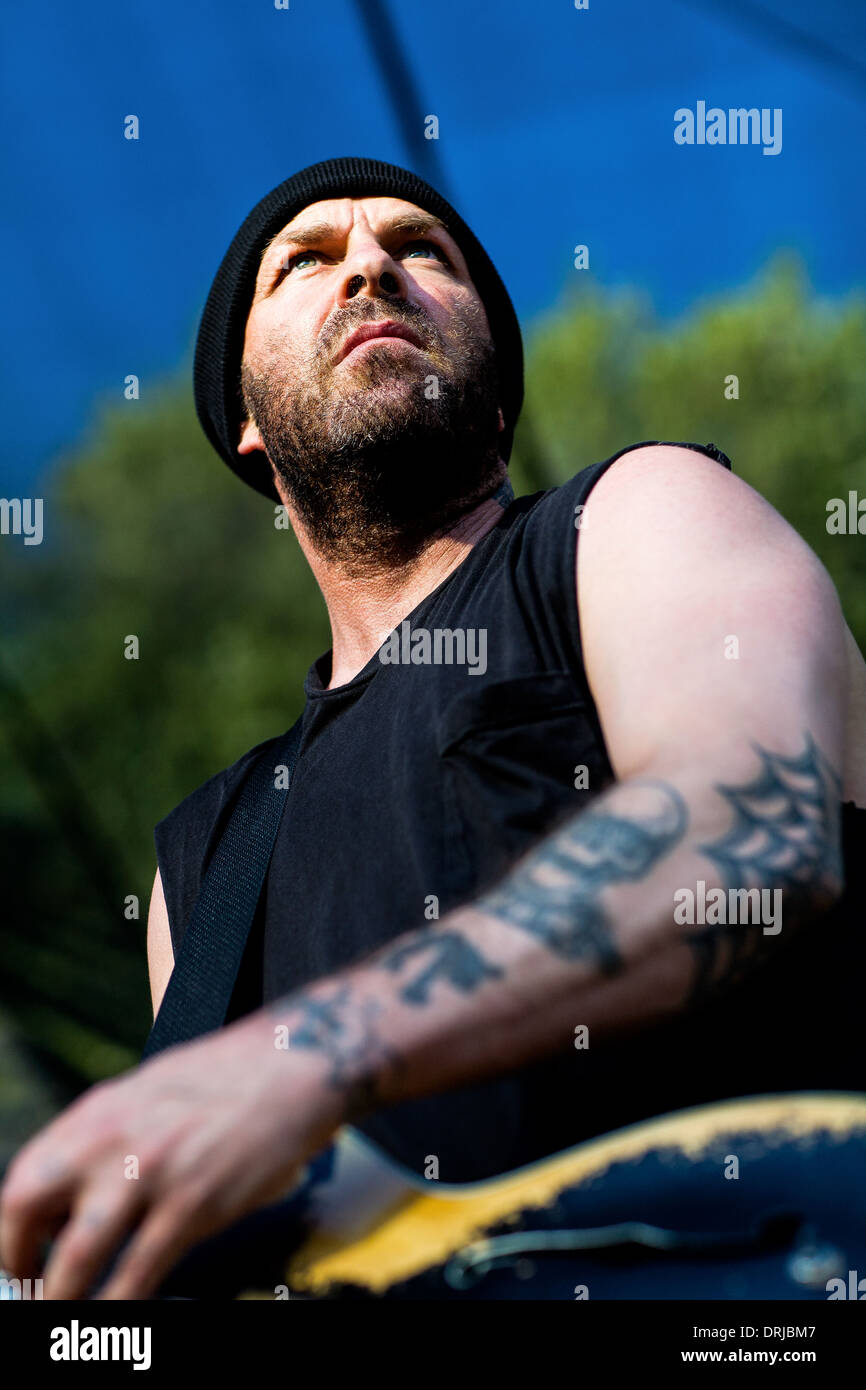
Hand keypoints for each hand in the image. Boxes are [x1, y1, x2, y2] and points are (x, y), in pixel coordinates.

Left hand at [0, 1012, 343, 1299]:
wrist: (294, 1066)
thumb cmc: (226, 1081)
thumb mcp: (147, 1094)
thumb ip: (104, 1141)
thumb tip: (67, 1200)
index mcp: (97, 1111)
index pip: (22, 1178)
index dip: (9, 1232)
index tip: (16, 1262)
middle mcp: (112, 1137)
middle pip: (26, 1208)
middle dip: (18, 1262)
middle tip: (28, 1292)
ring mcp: (152, 1171)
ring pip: (77, 1255)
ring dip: (60, 1298)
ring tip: (61, 1317)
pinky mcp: (194, 1202)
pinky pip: (140, 1271)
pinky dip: (120, 1304)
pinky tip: (117, 1317)